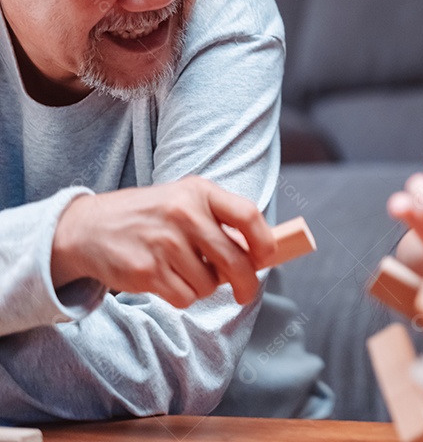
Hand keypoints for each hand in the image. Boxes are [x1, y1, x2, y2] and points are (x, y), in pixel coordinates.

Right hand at [52, 176, 274, 307]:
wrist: (88, 228)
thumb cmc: (150, 217)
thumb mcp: (184, 201)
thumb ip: (220, 221)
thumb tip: (260, 255)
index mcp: (199, 192)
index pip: (248, 215)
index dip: (265, 242)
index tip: (268, 258)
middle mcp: (183, 213)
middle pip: (235, 260)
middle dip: (246, 283)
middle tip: (245, 291)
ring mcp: (163, 242)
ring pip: (209, 284)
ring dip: (203, 287)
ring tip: (183, 271)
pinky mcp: (146, 270)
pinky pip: (185, 297)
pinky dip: (181, 296)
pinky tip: (166, 279)